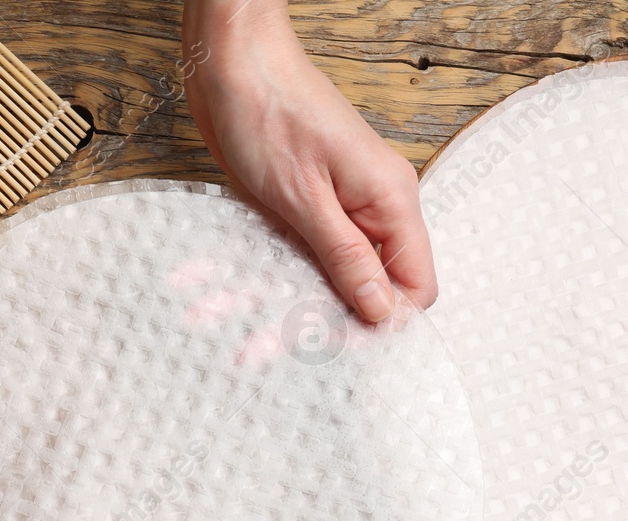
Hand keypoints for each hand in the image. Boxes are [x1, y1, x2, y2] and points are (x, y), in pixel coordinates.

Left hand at [182, 0, 435, 320]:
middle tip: (262, 352)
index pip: (414, 285)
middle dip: (313, 322)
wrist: (230, 62)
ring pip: (317, 277)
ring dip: (271, 304)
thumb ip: (346, 257)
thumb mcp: (305, 198)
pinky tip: (213, 293)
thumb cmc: (269, 112)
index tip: (339, 349)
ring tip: (221, 326)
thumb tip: (381, 310)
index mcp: (389, 201)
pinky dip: (255, 275)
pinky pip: (289, 255)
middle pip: (363, 288)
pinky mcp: (302, 207)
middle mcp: (371, 208)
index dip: (382, 322)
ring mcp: (336, 207)